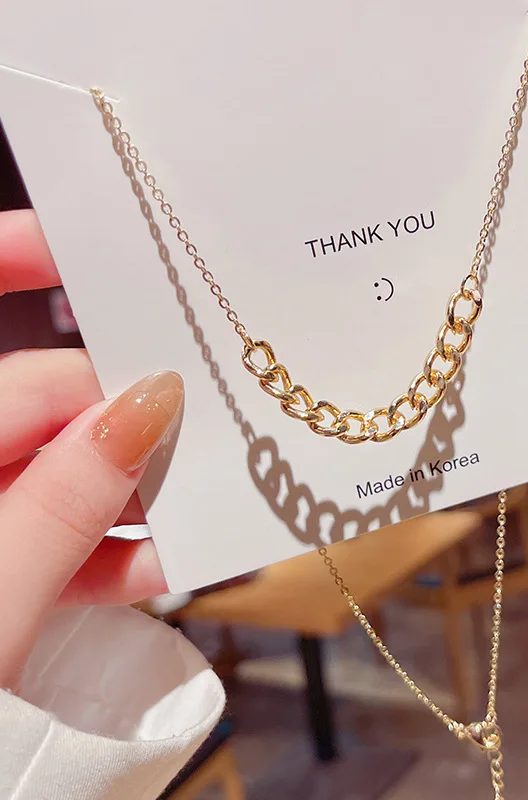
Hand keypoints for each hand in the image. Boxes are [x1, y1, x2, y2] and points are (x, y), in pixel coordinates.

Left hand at [0, 209, 175, 688]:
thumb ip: (67, 499)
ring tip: (184, 518)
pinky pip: (57, 531)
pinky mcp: (4, 555)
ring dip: (128, 498)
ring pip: (64, 475)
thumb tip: (151, 401)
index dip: (44, 286)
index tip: (106, 247)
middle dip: (127, 427)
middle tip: (199, 435)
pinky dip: (107, 549)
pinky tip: (152, 566)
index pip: (28, 370)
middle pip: (49, 410)